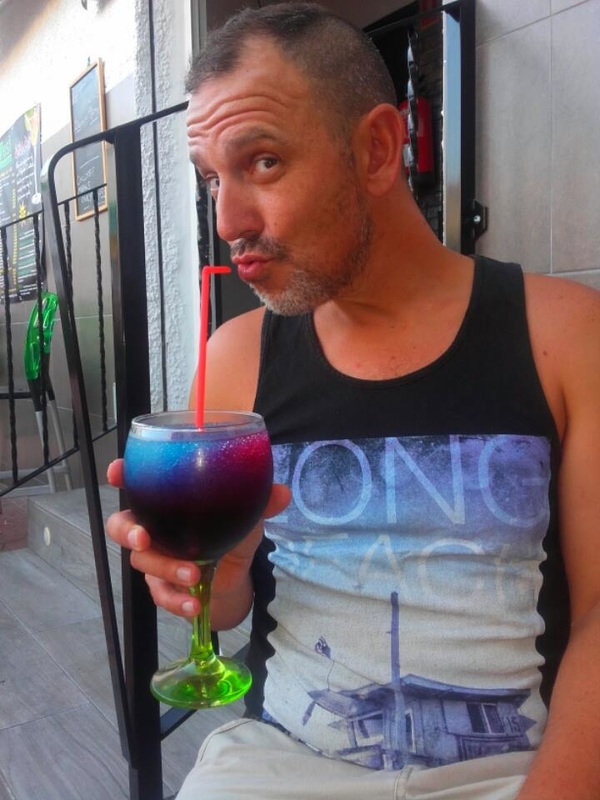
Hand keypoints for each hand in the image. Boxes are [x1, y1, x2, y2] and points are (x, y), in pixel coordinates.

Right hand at [105, 459, 289, 618]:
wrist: (234, 578)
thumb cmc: (231, 534)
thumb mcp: (248, 517)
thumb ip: (260, 503)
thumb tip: (282, 493)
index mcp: (168, 501)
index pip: (137, 482)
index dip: (121, 475)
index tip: (117, 472)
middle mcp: (154, 526)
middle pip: (121, 525)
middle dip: (126, 531)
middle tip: (143, 538)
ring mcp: (155, 558)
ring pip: (142, 563)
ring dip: (165, 569)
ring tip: (193, 574)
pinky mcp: (163, 586)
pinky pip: (160, 595)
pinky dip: (177, 600)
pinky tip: (194, 605)